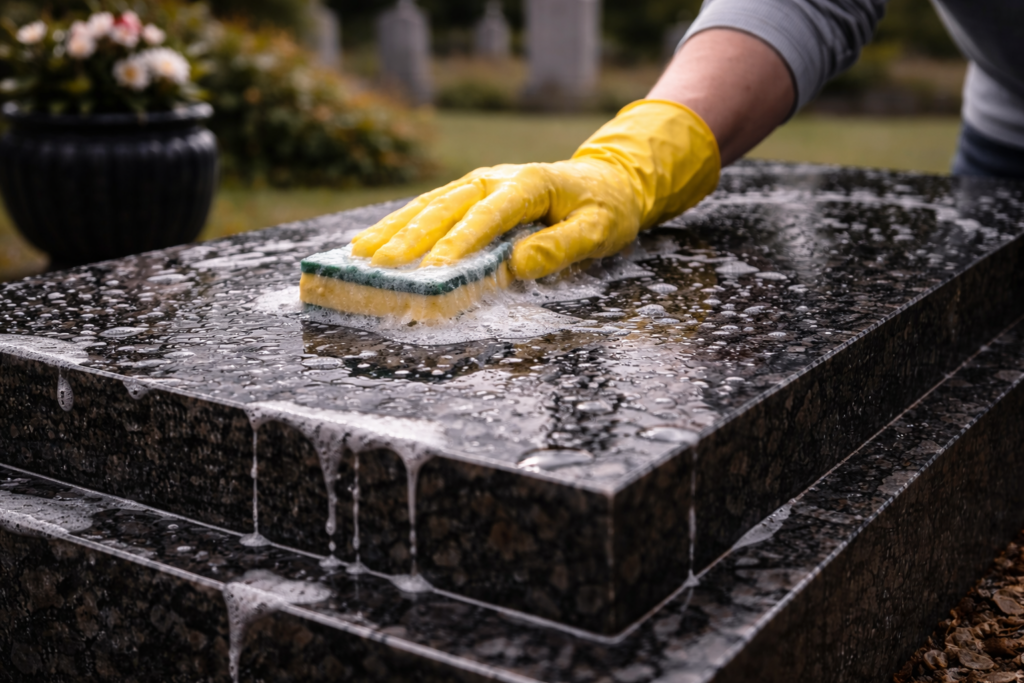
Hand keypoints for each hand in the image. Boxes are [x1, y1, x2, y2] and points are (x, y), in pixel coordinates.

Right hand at [351, 100, 720, 279]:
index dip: (460, 242)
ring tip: (360, 254)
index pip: (488, 216)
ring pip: (429, 205)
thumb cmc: (604, 209)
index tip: (435, 269)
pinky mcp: (470, 195)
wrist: (607, 181)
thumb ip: (561, 247)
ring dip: (394, 229)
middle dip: (410, 237)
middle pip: (446, 208)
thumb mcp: (598, 231)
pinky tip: (371, 241)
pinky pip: (430, 209)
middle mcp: (495, 179)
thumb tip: (519, 265)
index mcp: (528, 185)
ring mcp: (479, 184)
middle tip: (380, 265)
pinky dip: (399, 225)